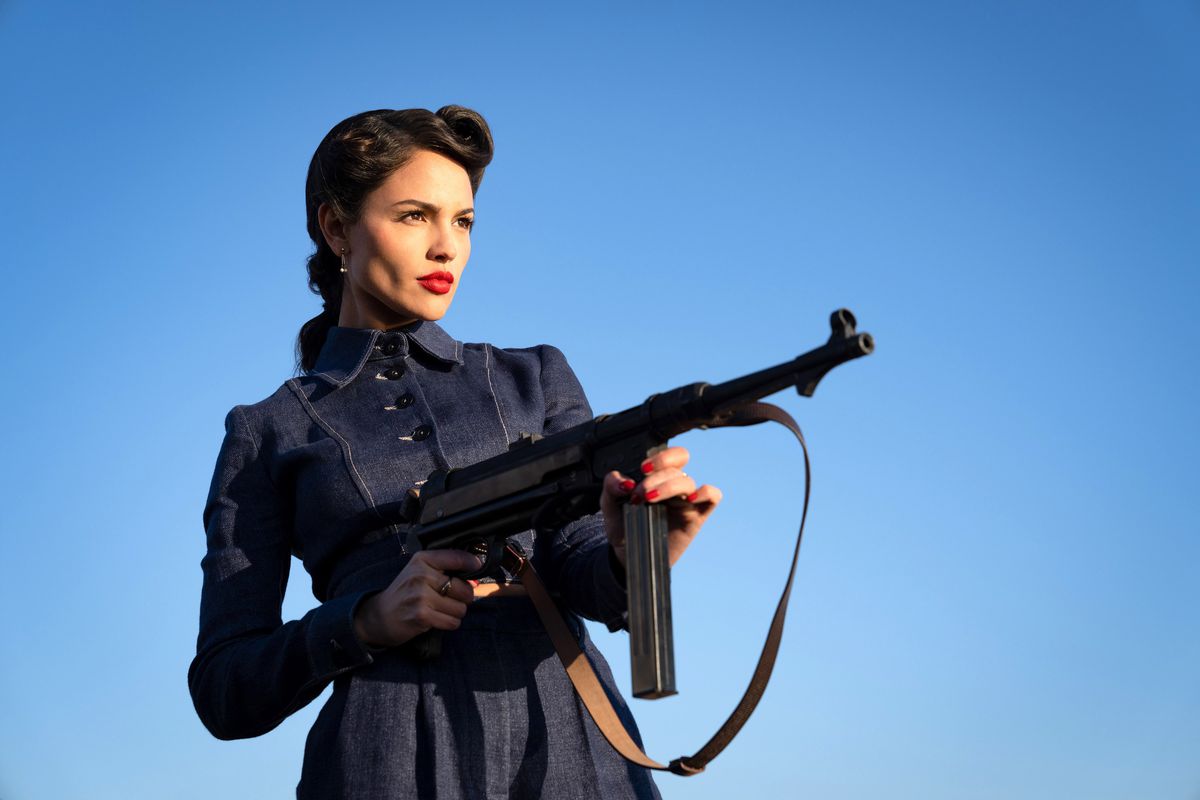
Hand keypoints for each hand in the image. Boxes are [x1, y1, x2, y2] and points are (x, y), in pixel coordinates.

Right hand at [352, 549, 481, 648]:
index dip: (471, 562)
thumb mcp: (418, 572)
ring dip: (455, 613)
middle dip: (463, 597)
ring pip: (460, 608)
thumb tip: (474, 579)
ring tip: (440, 610)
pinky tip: (437, 619)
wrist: (379, 616)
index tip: (476, 565)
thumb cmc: (404, 593)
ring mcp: (421, 596)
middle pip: (464, 588)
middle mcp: (421, 575)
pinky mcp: (422, 615)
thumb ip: (442, 570)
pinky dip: (449, 623)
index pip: (454, 557)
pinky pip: (452, 621)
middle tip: (450, 599)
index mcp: (422, 560)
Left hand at [599, 446, 721, 568]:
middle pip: (676, 469)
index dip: (661, 458)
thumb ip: (611, 486)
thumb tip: (625, 482)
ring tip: (649, 499)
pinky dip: (706, 492)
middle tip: (639, 494)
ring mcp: (687, 501)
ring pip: (688, 482)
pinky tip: (690, 499)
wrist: (628, 553)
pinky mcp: (696, 517)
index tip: (642, 469)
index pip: (673, 456)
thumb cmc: (623, 525)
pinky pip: (713, 497)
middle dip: (656, 478)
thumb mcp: (609, 505)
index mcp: (659, 477)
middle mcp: (675, 487)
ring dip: (668, 487)